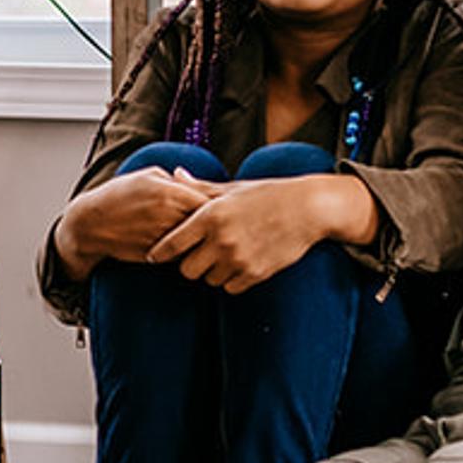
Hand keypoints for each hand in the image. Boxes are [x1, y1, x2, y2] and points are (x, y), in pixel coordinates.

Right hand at [55, 168, 215, 272]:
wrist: (92, 224)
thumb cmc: (118, 195)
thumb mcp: (146, 176)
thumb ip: (175, 180)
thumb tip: (197, 183)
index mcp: (170, 192)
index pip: (210, 200)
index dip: (219, 205)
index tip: (222, 206)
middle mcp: (169, 215)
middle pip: (208, 223)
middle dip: (215, 224)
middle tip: (222, 224)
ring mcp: (164, 237)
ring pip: (196, 242)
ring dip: (203, 240)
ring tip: (209, 237)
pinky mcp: (157, 255)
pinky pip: (181, 255)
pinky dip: (186, 252)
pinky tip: (187, 247)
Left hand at [145, 175, 347, 293]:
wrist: (308, 209)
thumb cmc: (267, 195)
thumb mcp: (232, 188)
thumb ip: (200, 187)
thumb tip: (175, 174)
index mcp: (211, 215)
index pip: (171, 245)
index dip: (160, 253)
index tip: (155, 256)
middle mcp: (222, 239)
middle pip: (186, 270)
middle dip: (189, 264)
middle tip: (198, 254)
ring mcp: (239, 259)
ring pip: (209, 280)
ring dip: (213, 272)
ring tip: (225, 255)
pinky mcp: (256, 273)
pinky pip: (230, 288)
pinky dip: (232, 280)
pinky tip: (242, 262)